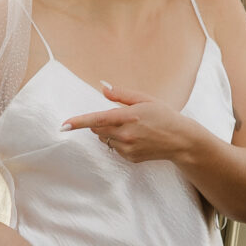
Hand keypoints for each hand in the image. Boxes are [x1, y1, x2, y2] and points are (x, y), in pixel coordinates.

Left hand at [62, 84, 193, 164]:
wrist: (181, 140)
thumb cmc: (164, 115)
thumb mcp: (145, 99)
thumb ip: (121, 94)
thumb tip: (103, 87)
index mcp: (128, 117)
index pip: (97, 119)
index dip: (79, 122)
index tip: (64, 125)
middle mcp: (126, 135)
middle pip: (97, 129)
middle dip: (99, 122)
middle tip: (119, 116)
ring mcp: (128, 149)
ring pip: (105, 139)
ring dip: (110, 132)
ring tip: (132, 128)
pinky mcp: (130, 158)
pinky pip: (115, 148)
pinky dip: (119, 142)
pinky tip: (136, 138)